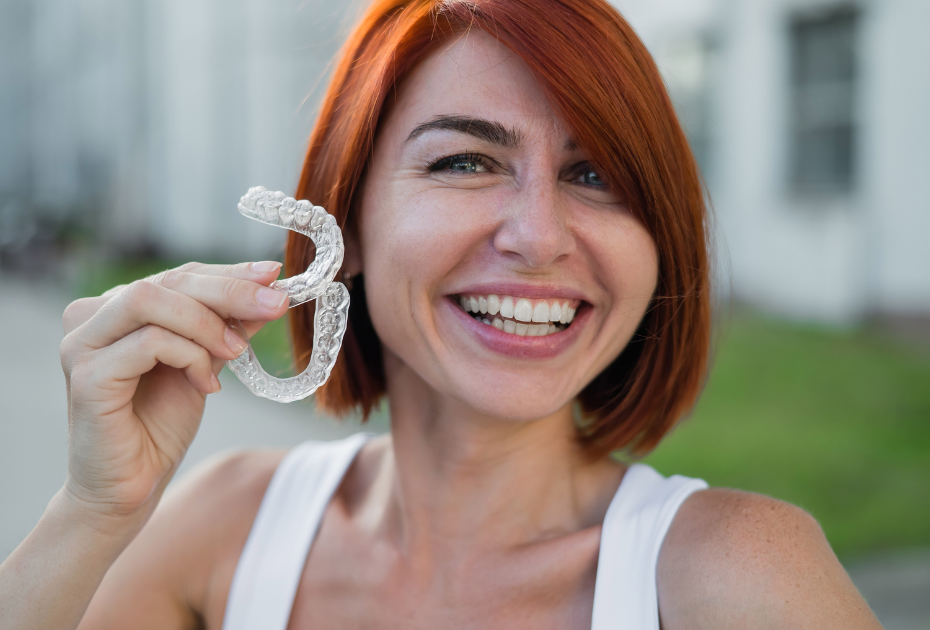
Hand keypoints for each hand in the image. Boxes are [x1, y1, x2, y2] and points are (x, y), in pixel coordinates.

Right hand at [58, 261, 287, 525]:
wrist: (130, 486)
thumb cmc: (160, 426)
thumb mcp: (205, 364)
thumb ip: (228, 328)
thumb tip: (271, 292)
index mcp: (116, 309)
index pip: (178, 275)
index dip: (229, 272)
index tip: (273, 275)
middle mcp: (91, 318)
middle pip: (167, 281)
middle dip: (229, 290)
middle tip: (274, 302)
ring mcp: (82, 344)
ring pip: (151, 299)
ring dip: (207, 323)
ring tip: (237, 352)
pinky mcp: (87, 376)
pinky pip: (148, 342)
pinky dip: (189, 355)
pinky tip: (206, 384)